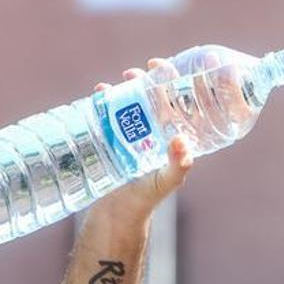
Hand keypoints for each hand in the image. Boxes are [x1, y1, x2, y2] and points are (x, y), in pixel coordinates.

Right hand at [92, 58, 193, 217]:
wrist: (115, 215)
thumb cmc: (146, 201)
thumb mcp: (166, 182)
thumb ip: (178, 166)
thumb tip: (181, 141)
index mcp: (175, 138)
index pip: (183, 105)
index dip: (181, 84)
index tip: (175, 67)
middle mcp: (157, 133)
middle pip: (157, 97)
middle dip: (151, 79)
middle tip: (143, 70)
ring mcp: (133, 134)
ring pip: (133, 101)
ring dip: (128, 86)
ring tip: (122, 79)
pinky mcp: (112, 138)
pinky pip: (109, 112)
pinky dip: (105, 99)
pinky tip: (100, 92)